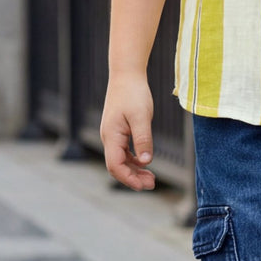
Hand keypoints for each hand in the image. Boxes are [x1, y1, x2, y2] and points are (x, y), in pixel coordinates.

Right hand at [100, 73, 155, 190]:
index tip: (145, 185)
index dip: (129, 179)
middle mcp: (109, 137)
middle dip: (133, 178)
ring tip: (151, 177)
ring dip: (134, 170)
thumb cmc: (134, 93)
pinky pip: (123, 151)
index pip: (115, 166)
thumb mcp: (141, 116)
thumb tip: (146, 162)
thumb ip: (143, 139)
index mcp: (111, 136)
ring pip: (120, 160)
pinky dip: (134, 159)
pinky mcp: (118, 130)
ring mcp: (112, 134)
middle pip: (117, 166)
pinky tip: (145, 161)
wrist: (126, 74)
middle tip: (152, 184)